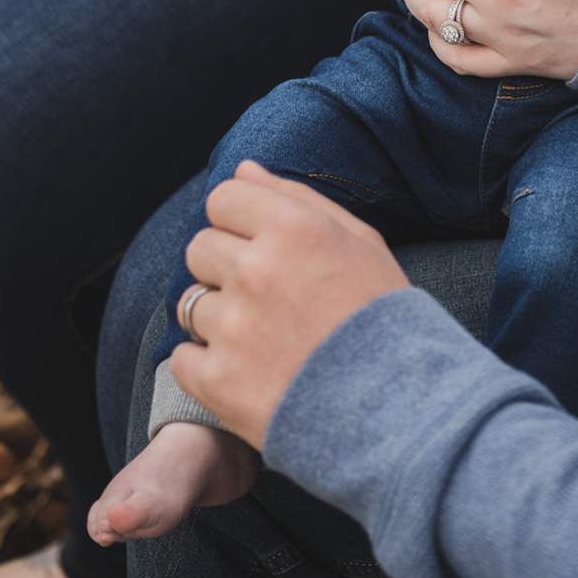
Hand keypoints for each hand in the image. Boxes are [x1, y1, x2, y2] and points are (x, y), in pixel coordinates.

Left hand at [170, 163, 410, 449]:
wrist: (396, 407)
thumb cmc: (381, 315)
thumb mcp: (358, 240)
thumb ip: (295, 197)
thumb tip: (243, 169)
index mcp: (293, 227)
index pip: (223, 198)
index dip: (238, 220)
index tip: (258, 244)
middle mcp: (256, 269)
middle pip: (199, 246)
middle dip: (223, 265)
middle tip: (263, 295)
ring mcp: (233, 326)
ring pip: (191, 302)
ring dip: (218, 316)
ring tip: (261, 338)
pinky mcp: (218, 381)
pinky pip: (181, 357)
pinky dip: (206, 364)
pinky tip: (247, 370)